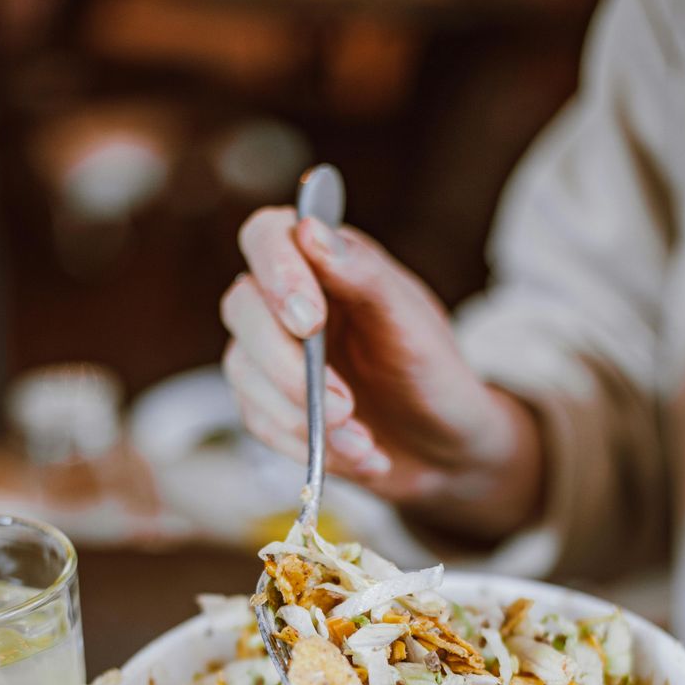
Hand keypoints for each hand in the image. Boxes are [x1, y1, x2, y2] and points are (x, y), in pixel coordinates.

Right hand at [221, 208, 542, 539]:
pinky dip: (309, 446)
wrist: (443, 446)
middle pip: (242, 308)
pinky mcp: (267, 405)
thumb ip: (363, 273)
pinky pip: (260, 423)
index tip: (311, 322)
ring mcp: (269, 355)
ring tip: (364, 441)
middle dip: (289, 366)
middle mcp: (285, 302)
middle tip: (344, 405)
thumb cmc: (431, 371)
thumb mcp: (409, 321)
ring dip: (303, 416)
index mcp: (322, 262)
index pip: (265, 237)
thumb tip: (309, 229)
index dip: (277, 273)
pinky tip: (360, 454)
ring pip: (242, 372)